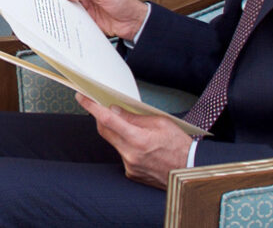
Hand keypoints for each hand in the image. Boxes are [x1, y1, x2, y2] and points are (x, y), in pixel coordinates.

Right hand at [57, 0, 147, 40]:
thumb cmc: (123, 2)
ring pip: (67, 8)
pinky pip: (73, 20)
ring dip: (61, 11)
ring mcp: (85, 8)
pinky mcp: (87, 20)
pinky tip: (64, 24)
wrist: (133, 22)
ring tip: (54, 16)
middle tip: (48, 5)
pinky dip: (68, 22)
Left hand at [76, 92, 190, 188]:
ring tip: (136, 131)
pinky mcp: (131, 174)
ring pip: (114, 143)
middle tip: (104, 108)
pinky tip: (142, 147)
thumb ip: (135, 117)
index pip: (108, 119)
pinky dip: (127, 147)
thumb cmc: (180, 146)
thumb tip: (115, 110)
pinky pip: (122, 155)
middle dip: (102, 118)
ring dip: (119, 133)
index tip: (82, 97)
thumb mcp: (161, 123)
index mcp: (138, 139)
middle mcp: (130, 155)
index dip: (92, 107)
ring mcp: (129, 166)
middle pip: (105, 131)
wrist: (190, 171)